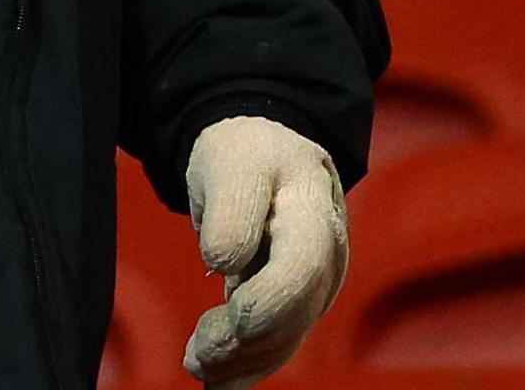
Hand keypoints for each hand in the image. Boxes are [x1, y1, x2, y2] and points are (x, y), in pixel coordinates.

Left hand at [181, 116, 346, 386]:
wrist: (267, 157)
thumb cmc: (246, 156)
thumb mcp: (233, 163)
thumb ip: (232, 209)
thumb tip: (223, 262)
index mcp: (312, 206)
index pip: (304, 260)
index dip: (274, 295)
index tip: (236, 313)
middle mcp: (327, 249)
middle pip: (298, 306)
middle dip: (251, 338)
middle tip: (200, 353)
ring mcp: (319, 279)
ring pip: (290, 331)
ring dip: (244, 358)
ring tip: (197, 364)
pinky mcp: (301, 301)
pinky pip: (282, 340)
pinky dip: (250, 364)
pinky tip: (219, 381)